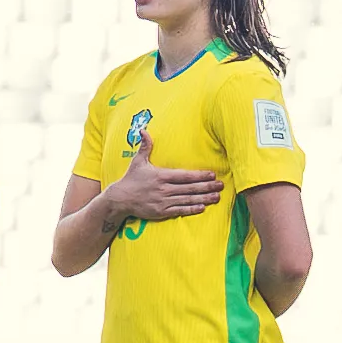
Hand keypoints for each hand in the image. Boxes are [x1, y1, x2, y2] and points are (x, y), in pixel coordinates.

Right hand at [104, 124, 221, 227]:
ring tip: (217, 197)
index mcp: (161, 176)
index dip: (199, 175)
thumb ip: (145, 147)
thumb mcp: (138, 161)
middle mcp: (164, 189)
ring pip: (187, 200)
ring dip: (204, 198)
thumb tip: (144, 130)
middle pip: (190, 188)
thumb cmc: (131, 179)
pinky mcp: (161, 212)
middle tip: (221, 186)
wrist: (120, 199)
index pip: (184, 175)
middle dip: (207, 187)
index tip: (212, 174)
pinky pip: (180, 210)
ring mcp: (163, 201)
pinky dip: (191, 209)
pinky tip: (203, 207)